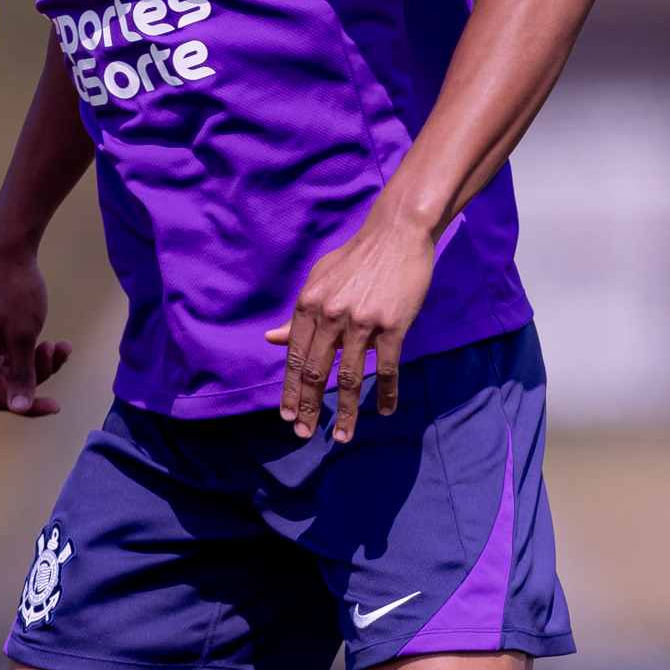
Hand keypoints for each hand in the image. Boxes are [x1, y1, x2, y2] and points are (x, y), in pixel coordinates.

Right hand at [0, 242, 73, 415]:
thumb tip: (19, 408)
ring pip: (13, 368)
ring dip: (40, 362)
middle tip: (58, 351)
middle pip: (7, 382)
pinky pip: (12, 352)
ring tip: (60, 345)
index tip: (56, 405)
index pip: (0, 397)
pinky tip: (54, 341)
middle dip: (38, 373)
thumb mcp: (24, 335)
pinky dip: (33, 350)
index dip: (29, 404)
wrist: (10, 251)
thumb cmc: (17, 290)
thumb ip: (22, 374)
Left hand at [265, 203, 435, 440]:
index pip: (294, 358)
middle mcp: (330, 316)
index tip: (287, 417)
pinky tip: (384, 410)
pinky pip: (386, 368)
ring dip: (344, 412)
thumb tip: (271, 339)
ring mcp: (361, 322)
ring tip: (342, 436)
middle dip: (307, 408)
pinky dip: (386, 393)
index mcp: (308, 305)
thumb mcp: (319, 280)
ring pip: (349, 378)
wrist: (397, 233)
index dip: (289, 391)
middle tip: (304, 434)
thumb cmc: (357, 258)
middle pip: (315, 373)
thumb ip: (298, 314)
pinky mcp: (392, 324)